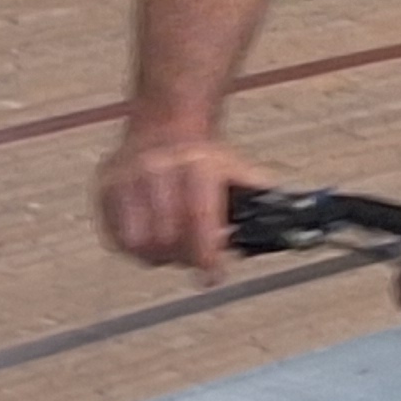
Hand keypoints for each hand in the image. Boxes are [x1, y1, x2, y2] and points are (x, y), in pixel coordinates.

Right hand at [96, 130, 257, 277]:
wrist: (165, 125)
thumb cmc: (205, 161)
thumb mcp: (239, 173)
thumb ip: (262, 203)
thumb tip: (297, 230)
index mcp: (196, 164)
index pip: (198, 219)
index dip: (207, 255)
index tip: (212, 275)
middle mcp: (157, 168)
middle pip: (167, 240)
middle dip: (184, 257)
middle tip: (194, 256)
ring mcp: (125, 177)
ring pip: (138, 244)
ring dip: (158, 256)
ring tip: (171, 245)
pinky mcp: (104, 188)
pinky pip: (116, 239)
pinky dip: (134, 248)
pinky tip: (150, 237)